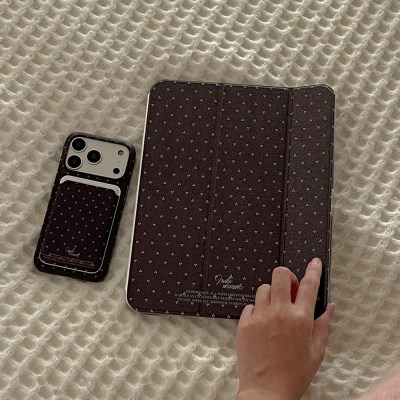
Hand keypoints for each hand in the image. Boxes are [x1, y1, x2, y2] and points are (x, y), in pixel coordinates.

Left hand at [236, 258, 334, 399]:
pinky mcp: (244, 323)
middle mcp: (279, 313)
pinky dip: (257, 310)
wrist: (266, 392)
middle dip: (286, 277)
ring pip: (264, 288)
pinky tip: (262, 324)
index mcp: (300, 319)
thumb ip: (323, 326)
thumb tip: (330, 307)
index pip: (309, 285)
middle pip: (280, 275)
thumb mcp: (316, 352)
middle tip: (289, 290)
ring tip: (274, 311)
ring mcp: (259, 316)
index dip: (313, 270)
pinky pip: (250, 305)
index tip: (314, 262)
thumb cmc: (294, 375)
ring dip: (271, 295)